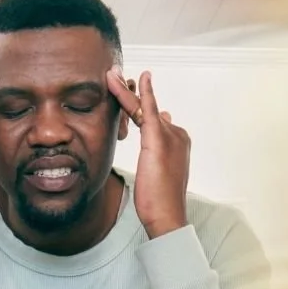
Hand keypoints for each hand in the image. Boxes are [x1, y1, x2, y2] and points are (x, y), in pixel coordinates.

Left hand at [106, 68, 189, 237]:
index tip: (131, 91)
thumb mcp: (158, 168)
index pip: (152, 117)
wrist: (167, 214)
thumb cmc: (160, 198)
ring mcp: (169, 135)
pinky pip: (146, 110)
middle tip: (116, 74)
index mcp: (176, 140)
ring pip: (143, 107)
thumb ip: (158, 145)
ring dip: (125, 90)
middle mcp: (175, 133)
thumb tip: (161, 119)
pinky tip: (134, 79)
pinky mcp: (158, 139)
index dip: (139, 103)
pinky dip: (139, 94)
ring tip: (111, 74)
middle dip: (132, 91)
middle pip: (147, 108)